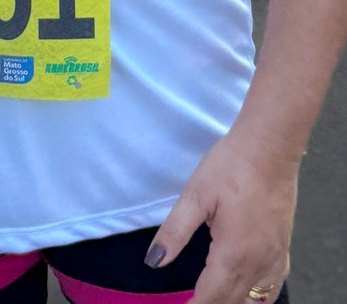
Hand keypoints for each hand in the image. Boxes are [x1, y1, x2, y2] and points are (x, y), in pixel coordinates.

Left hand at [145, 131, 295, 302]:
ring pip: (255, 300)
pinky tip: (247, 293)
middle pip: (233, 301)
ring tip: (213, 299)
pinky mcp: (283, 248)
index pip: (211, 296)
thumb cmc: (231, 167)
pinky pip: (272, 287)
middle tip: (191, 303)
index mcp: (233, 253)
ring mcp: (274, 258)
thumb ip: (174, 231)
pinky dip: (258, 298)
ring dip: (233, 303)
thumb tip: (154, 261)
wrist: (270, 148)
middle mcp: (258, 263)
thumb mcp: (195, 195)